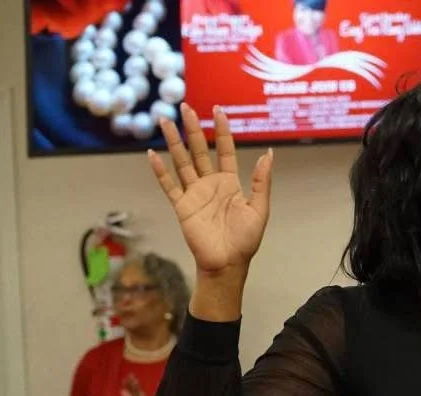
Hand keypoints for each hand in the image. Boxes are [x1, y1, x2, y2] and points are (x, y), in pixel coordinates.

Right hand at [148, 104, 273, 275]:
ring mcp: (195, 194)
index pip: (225, 150)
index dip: (222, 130)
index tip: (218, 110)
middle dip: (193, 129)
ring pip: (182, 162)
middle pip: (200, 150)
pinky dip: (160, 171)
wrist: (228, 264)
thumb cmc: (245, 240)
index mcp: (231, 183)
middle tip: (186, 107)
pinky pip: (169, 186)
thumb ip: (261, 182)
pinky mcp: (182, 207)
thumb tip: (269, 154)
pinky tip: (151, 154)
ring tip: (165, 121)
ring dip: (174, 142)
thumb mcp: (259, 209)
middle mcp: (211, 184)